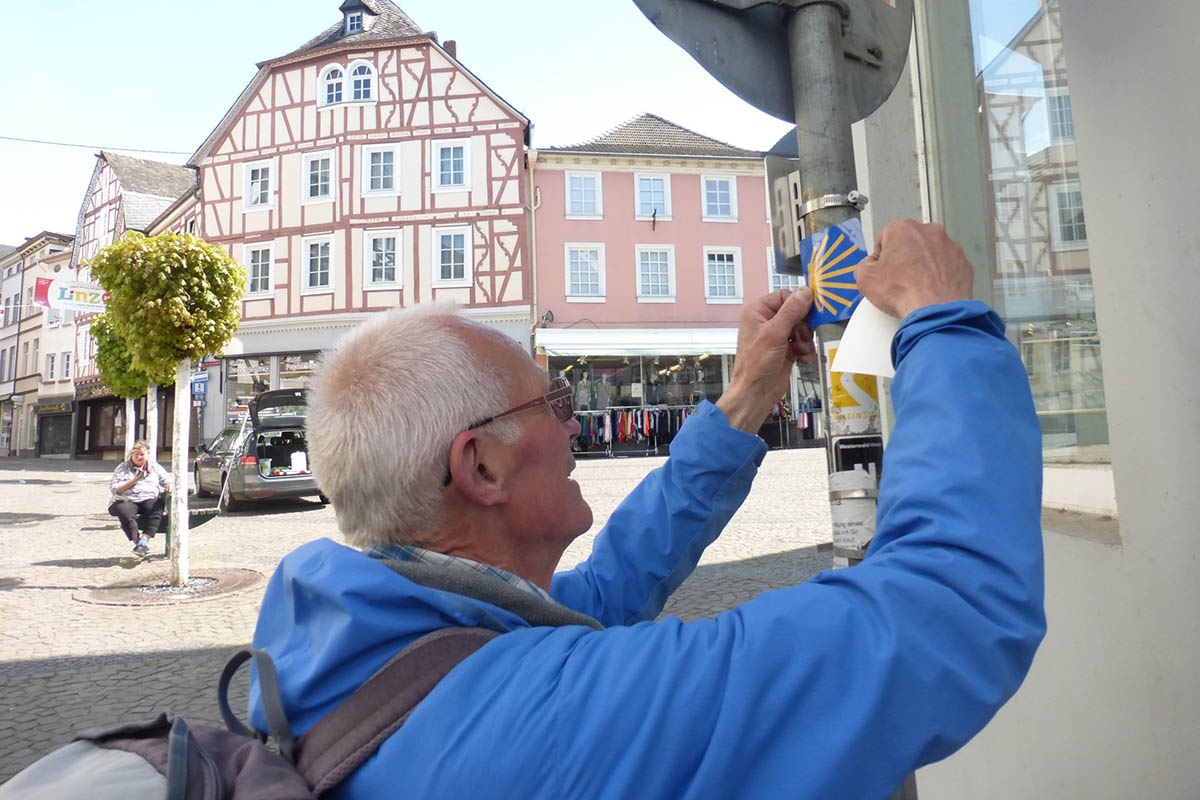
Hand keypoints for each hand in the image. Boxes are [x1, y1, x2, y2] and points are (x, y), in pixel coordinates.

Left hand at [717, 288, 815, 432]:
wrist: (756, 393)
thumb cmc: (755, 365)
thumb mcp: (775, 333)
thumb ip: (791, 311)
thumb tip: (805, 292)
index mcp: (757, 312)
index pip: (784, 296)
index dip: (798, 304)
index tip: (809, 313)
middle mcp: (766, 322)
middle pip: (797, 312)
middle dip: (803, 326)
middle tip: (801, 337)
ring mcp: (777, 336)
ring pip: (802, 328)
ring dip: (805, 340)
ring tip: (800, 350)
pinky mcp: (786, 349)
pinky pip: (803, 342)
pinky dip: (805, 350)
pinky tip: (802, 358)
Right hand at [855, 219, 974, 318]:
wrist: (935, 311)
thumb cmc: (905, 292)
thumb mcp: (864, 278)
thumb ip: (863, 265)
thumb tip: (868, 266)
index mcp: (903, 229)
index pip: (885, 238)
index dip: (881, 257)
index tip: (882, 270)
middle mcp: (929, 232)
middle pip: (910, 243)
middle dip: (904, 258)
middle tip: (898, 279)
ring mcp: (949, 246)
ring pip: (930, 253)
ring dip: (923, 266)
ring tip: (915, 287)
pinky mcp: (963, 262)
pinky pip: (947, 266)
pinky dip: (939, 276)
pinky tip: (930, 290)